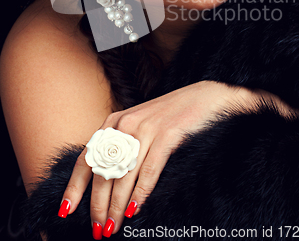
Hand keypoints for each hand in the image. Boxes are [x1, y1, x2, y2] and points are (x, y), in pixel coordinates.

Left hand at [58, 81, 294, 237]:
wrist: (205, 97)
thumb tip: (105, 184)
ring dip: (116, 207)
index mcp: (114, 123)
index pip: (86, 159)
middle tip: (97, 230)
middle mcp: (125, 125)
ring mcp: (145, 129)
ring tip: (113, 228)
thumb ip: (122, 146)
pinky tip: (135, 210)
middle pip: (103, 172)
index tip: (66, 210)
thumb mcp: (139, 126)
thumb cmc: (171, 116)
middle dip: (97, 206)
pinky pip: (149, 171)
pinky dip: (140, 193)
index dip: (75, 187)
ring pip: (124, 176)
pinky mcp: (167, 135)